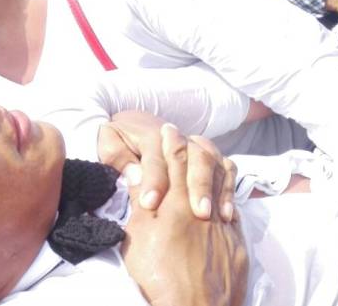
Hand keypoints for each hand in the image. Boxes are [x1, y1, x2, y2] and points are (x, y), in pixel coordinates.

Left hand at [98, 111, 236, 220]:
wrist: (136, 122)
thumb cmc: (121, 139)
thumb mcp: (109, 141)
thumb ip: (118, 156)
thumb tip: (135, 175)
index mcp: (152, 135)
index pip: (156, 158)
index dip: (154, 181)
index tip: (150, 205)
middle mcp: (180, 139)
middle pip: (195, 157)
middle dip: (197, 185)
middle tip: (197, 213)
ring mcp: (198, 147)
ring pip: (214, 162)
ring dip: (215, 189)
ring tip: (211, 215)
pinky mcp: (211, 157)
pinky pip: (227, 169)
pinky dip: (229, 190)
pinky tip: (227, 215)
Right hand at [121, 124, 247, 305]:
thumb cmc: (157, 280)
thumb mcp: (136, 240)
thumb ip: (139, 205)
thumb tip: (138, 176)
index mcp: (175, 205)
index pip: (175, 160)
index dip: (171, 141)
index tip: (168, 130)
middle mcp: (204, 208)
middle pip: (201, 164)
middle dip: (191, 146)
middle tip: (182, 137)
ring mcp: (225, 225)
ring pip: (224, 183)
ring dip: (212, 167)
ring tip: (202, 162)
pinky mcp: (238, 243)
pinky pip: (235, 209)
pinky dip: (226, 197)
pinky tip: (218, 200)